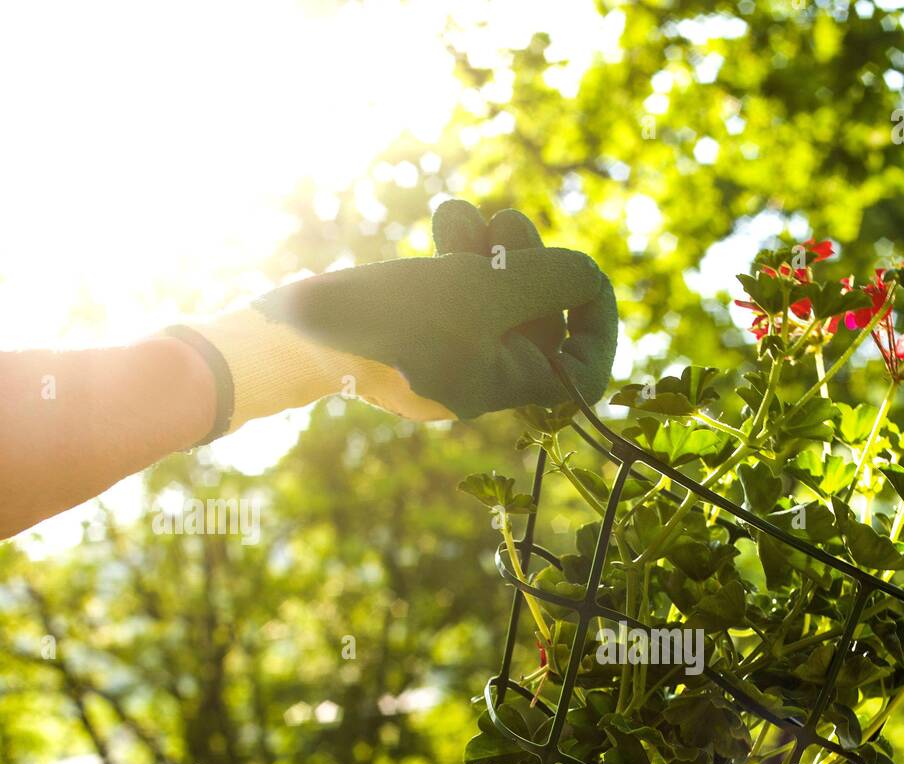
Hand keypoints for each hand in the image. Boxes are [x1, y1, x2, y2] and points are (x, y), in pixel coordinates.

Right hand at [174, 201, 617, 437]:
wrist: (287, 336)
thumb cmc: (387, 320)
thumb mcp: (481, 290)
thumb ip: (548, 280)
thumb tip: (589, 277)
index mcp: (504, 388)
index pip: (582, 374)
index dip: (597, 325)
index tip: (586, 277)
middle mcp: (481, 377)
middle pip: (539, 322)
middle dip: (534, 265)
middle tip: (509, 225)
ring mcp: (446, 354)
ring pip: (495, 297)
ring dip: (492, 247)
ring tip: (466, 216)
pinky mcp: (412, 328)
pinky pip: (453, 293)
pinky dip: (455, 254)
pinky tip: (444, 219)